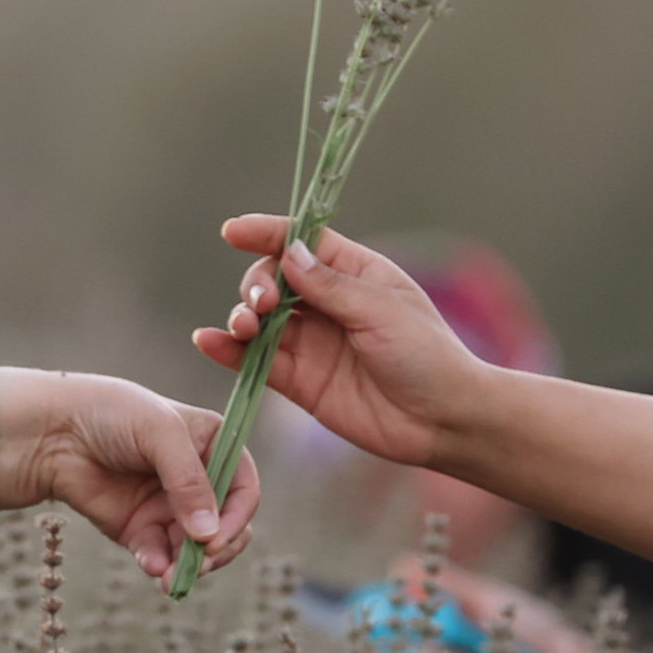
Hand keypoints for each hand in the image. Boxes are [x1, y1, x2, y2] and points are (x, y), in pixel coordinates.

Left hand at [0, 368, 260, 581]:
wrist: (52, 431)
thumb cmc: (110, 414)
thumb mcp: (159, 432)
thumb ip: (188, 480)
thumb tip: (208, 535)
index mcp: (213, 445)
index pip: (243, 489)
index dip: (236, 517)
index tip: (216, 539)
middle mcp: (197, 479)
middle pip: (227, 526)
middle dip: (218, 548)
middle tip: (201, 562)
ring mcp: (169, 507)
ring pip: (197, 549)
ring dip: (190, 565)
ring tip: (171, 576)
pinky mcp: (140, 530)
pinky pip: (161, 556)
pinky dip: (160, 564)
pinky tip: (152, 566)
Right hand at [192, 220, 491, 472]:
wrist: (443, 420)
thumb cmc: (427, 355)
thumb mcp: (382, 310)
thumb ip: (330, 286)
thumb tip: (287, 254)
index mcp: (355, 273)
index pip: (302, 242)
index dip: (267, 233)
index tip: (234, 232)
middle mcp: (328, 303)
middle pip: (273, 278)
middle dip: (258, 283)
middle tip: (264, 303)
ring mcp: (312, 342)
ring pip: (260, 319)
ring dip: (242, 316)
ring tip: (246, 326)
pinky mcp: (300, 380)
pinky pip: (256, 361)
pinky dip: (229, 351)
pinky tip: (208, 342)